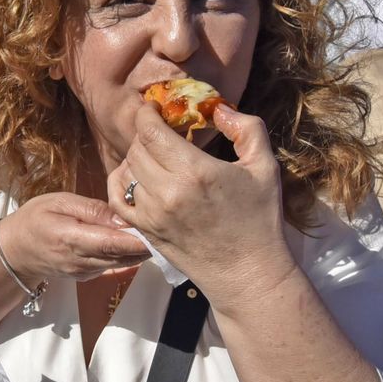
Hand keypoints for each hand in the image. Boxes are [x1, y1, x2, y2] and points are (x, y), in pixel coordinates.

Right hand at [0, 192, 150, 283]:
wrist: (15, 251)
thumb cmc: (36, 219)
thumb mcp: (59, 202)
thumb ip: (91, 209)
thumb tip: (121, 217)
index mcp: (71, 239)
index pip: (112, 243)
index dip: (137, 239)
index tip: (159, 229)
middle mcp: (81, 261)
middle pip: (122, 256)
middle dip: (146, 244)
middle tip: (169, 227)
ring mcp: (85, 272)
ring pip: (122, 263)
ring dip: (140, 251)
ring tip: (159, 232)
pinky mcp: (88, 276)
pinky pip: (114, 266)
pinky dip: (128, 255)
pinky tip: (139, 242)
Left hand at [109, 102, 297, 298]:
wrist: (248, 274)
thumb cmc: (260, 220)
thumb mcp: (264, 167)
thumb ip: (246, 128)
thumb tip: (218, 109)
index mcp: (195, 171)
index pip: (150, 131)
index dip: (147, 113)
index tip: (156, 107)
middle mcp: (167, 192)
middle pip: (136, 148)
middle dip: (146, 134)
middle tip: (163, 132)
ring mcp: (152, 214)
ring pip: (126, 171)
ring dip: (136, 156)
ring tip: (155, 155)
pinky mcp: (145, 231)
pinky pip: (117, 198)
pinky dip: (120, 182)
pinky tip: (136, 176)